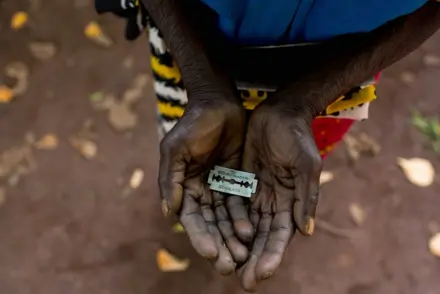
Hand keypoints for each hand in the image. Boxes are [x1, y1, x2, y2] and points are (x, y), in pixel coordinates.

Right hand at [159, 96, 253, 273]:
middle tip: (228, 266)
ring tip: (242, 257)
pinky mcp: (238, 181)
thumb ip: (170, 179)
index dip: (200, 236)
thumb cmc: (193, 124)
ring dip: (232, 238)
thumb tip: (167, 213)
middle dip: (218, 245)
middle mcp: (201, 191)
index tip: (210, 253)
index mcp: (183, 187)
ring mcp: (220, 187)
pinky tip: (251, 234)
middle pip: (210, 224)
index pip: (192, 218)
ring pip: (226, 219)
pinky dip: (244, 220)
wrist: (219, 103)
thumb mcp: (176, 148)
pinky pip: (241, 205)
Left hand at [238, 103, 321, 290]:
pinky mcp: (242, 182)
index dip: (271, 255)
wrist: (280, 112)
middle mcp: (274, 202)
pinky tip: (217, 239)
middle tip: (243, 282)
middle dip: (253, 259)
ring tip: (227, 267)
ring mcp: (257, 194)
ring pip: (245, 227)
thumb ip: (306, 197)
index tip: (260, 274)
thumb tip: (306, 232)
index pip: (280, 235)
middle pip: (262, 237)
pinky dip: (226, 224)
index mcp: (292, 202)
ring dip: (238, 247)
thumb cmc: (297, 137)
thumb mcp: (306, 164)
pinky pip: (232, 207)